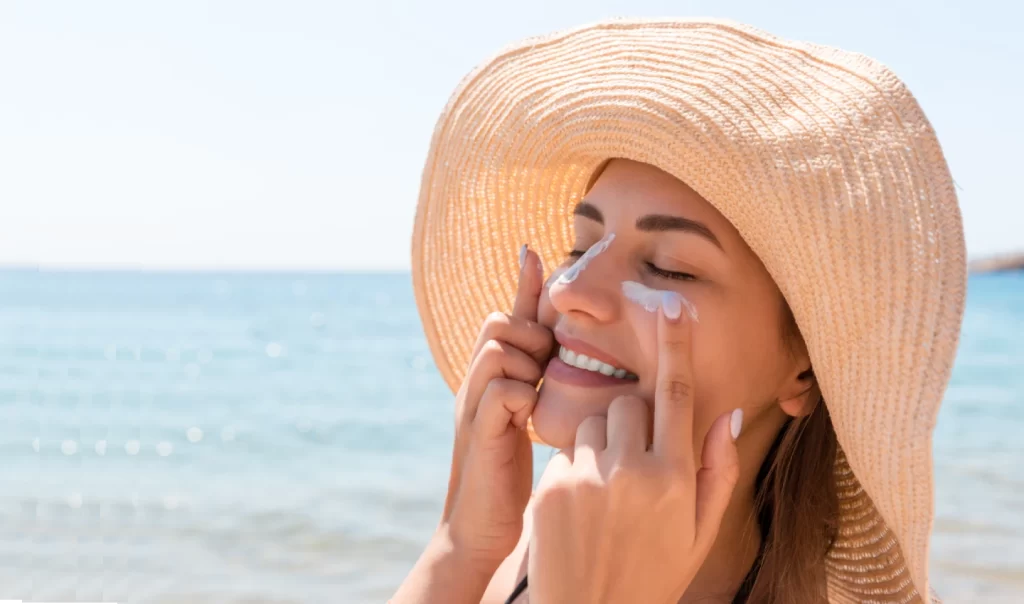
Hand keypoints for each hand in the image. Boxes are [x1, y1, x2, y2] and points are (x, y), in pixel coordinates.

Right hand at [441, 245, 553, 572]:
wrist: (480, 531)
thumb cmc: (510, 477)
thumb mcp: (527, 422)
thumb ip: (537, 385)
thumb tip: (561, 354)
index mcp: (492, 379)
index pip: (506, 317)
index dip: (522, 284)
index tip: (534, 249)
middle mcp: (476, 384)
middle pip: (498, 322)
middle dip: (528, 333)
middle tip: (544, 365)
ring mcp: (473, 406)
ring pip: (497, 348)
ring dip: (526, 362)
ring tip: (536, 393)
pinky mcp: (478, 433)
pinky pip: (500, 389)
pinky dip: (520, 395)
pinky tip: (529, 419)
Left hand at [528, 292, 741, 603]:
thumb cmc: (654, 574)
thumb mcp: (699, 532)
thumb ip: (718, 471)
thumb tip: (728, 412)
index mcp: (676, 478)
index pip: (677, 395)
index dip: (675, 345)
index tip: (671, 305)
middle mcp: (633, 472)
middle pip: (627, 404)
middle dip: (630, 422)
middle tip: (631, 464)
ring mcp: (588, 479)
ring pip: (592, 423)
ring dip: (600, 444)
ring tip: (604, 495)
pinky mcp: (552, 487)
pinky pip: (565, 451)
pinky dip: (574, 468)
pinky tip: (579, 511)